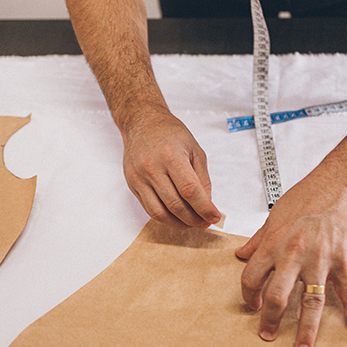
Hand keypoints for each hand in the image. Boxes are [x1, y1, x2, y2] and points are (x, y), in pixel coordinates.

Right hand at [121, 105, 220, 228]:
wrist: (142, 123)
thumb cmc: (170, 133)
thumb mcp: (195, 149)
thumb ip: (202, 178)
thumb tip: (207, 204)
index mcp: (171, 156)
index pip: (189, 190)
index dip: (204, 208)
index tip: (215, 217)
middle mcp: (152, 168)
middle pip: (175, 205)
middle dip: (194, 219)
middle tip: (205, 222)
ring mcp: (139, 178)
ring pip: (160, 213)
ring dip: (179, 223)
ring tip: (192, 223)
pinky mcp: (132, 185)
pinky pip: (149, 209)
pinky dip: (165, 218)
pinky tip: (176, 217)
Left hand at [237, 166, 346, 346]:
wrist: (341, 183)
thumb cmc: (308, 195)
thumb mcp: (275, 215)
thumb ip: (258, 239)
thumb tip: (241, 255)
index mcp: (273, 242)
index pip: (251, 276)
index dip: (249, 295)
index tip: (253, 305)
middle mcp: (294, 253)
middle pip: (277, 296)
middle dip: (271, 320)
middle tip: (268, 335)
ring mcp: (320, 259)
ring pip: (311, 302)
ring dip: (306, 329)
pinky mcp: (344, 260)